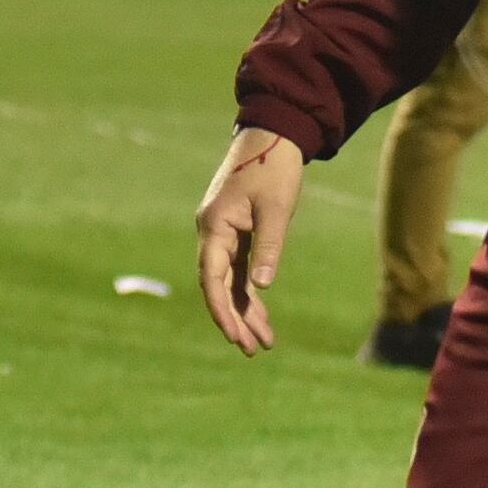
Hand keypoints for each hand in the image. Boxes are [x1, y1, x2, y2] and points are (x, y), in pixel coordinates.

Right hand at [193, 128, 303, 352]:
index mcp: (214, 227)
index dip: (221, 310)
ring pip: (229, 282)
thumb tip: (262, 287)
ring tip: (263, 342)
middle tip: (254, 350)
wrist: (273, 137)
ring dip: (245, 312)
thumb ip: (268, 247)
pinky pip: (238, 271)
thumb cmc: (273, 169)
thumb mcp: (275, 209)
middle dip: (235, 320)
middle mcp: (213, 234)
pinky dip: (249, 293)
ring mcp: (223, 235)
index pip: (212, 279)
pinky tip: (262, 315)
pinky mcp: (237, 233)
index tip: (235, 336)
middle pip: (219, 287)